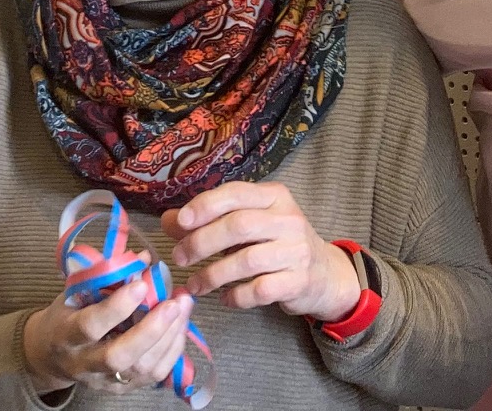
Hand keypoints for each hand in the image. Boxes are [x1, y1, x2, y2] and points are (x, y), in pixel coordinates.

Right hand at [20, 270, 195, 396]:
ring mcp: (104, 380)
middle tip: (173, 303)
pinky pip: (155, 375)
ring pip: (142, 369)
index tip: (142, 284)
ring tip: (183, 306)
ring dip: (169, 336)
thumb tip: (145, 258)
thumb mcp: (75, 291)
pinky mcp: (123, 388)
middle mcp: (83, 363)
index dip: (117, 307)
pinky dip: (173, 349)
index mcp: (65, 334)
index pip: (90, 326)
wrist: (52, 354)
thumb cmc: (67, 314)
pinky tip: (180, 325)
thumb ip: (106, 275)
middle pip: (118, 357)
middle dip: (150, 330)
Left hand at [161, 181, 360, 321]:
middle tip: (179, 258)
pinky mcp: (299, 281)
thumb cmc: (276, 243)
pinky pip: (259, 290)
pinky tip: (225, 298)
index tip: (180, 222)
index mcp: (275, 196)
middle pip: (239, 226)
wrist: (323, 273)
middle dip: (202, 242)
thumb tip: (168, 220)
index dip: (206, 206)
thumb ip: (208, 220)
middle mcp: (289, 219)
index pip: (237, 193)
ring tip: (194, 284)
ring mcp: (297, 251)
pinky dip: (236, 296)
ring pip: (246, 260)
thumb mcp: (248, 224)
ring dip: (213, 274)